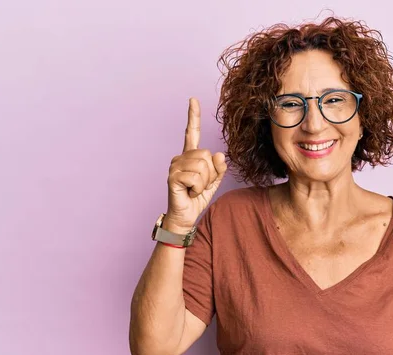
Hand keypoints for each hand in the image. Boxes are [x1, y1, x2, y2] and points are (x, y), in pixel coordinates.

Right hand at [164, 98, 226, 233]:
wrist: (185, 217)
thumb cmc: (197, 198)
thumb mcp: (214, 182)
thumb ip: (219, 168)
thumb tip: (220, 154)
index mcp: (190, 156)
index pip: (192, 132)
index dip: (193, 116)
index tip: (193, 99)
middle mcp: (180, 157)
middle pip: (206, 155)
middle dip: (210, 174)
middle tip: (200, 185)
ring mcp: (175, 166)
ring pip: (202, 166)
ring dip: (204, 182)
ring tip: (194, 189)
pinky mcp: (173, 177)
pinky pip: (196, 177)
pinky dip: (198, 188)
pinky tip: (189, 192)